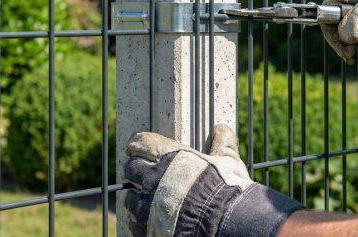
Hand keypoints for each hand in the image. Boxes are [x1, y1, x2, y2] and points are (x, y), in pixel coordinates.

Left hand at [123, 124, 301, 236]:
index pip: (142, 143)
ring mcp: (147, 204)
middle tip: (144, 175)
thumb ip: (222, 145)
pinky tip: (149, 221)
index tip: (135, 147)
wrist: (223, 224)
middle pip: (131, 169)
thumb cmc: (226, 190)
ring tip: (147, 201)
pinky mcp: (146, 228)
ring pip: (129, 197)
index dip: (138, 144)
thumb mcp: (229, 163)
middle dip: (136, 171)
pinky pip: (132, 221)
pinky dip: (139, 220)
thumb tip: (222, 129)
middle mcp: (153, 178)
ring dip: (137, 197)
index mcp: (170, 157)